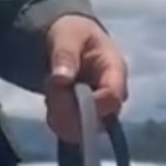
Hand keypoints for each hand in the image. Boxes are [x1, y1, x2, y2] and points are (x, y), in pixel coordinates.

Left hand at [44, 15, 128, 142]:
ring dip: (61, 116)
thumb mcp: (67, 35)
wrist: (68, 40)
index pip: (113, 98)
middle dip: (69, 110)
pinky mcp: (89, 121)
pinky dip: (58, 120)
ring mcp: (103, 112)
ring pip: (85, 129)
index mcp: (116, 70)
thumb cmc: (73, 33)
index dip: (90, 103)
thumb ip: (65, 55)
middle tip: (50, 91)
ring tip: (51, 92)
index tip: (64, 91)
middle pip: (99, 119)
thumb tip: (62, 78)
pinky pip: (74, 132)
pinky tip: (53, 102)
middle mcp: (114, 96)